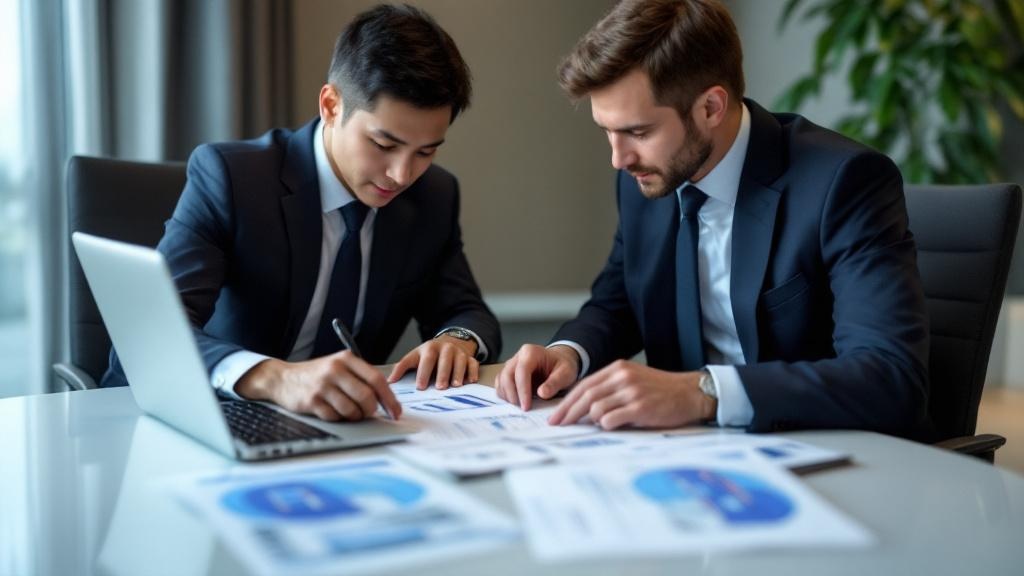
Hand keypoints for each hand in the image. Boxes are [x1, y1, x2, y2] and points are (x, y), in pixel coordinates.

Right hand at [236, 350, 401, 420]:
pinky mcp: (312, 401)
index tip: (395, 411)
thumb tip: (386, 399)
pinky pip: (335, 417)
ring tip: (348, 411)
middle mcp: (335, 370)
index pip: (377, 379)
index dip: (389, 398)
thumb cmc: (317, 374)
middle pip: (367, 397)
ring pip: (352, 410)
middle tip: (368, 413)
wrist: (283, 378)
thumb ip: (361, 377)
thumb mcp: (339, 366)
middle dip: (371, 410)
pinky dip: (338, 418)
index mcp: (346, 359)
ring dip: (354, 416)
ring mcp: (323, 385)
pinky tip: (332, 410)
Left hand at [386, 335, 479, 389]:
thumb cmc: (430, 355)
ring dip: (458, 373)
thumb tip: (390, 381)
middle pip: (444, 360)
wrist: (451, 342)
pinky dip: (472, 372)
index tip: (420, 387)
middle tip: (439, 387)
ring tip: (455, 385)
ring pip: (459, 361)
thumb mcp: (415, 356)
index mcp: (429, 348)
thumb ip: (402, 367)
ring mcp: (459, 352)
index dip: (423, 372)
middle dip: (442, 374)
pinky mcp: (470, 358)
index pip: (426, 360)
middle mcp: (445, 348)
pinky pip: (473, 363)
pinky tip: (470, 380)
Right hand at [495, 344, 579, 410]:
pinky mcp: (508, 374)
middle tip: (522, 409)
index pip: (522, 371)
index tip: (526, 406)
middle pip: (506, 375)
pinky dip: (505, 395)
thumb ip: (555, 383)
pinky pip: (500, 384)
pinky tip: (516, 402)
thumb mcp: (566, 373)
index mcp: (531, 352)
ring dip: (508, 396)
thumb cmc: (562, 366)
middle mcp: (518, 357)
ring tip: (520, 406)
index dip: (522, 390)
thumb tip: (542, 393)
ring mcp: (511, 365)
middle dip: (512, 394)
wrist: (559, 362)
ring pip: (501, 380)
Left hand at [547, 360, 714, 429]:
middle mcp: (623, 377)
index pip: (584, 385)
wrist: (690, 393)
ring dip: (590, 420)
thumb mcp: (633, 380)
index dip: (567, 401)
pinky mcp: (641, 407)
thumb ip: (611, 389)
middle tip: (558, 425)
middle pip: (586, 396)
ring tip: (593, 426)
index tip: (556, 415)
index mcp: (618, 369)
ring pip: (596, 408)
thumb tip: (585, 408)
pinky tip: (610, 426)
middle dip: (568, 412)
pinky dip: (605, 425)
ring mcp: (631, 392)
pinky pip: (611, 419)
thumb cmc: (661, 390)